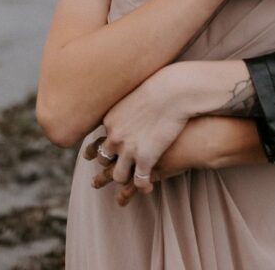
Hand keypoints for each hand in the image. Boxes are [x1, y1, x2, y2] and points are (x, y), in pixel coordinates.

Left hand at [83, 66, 189, 194]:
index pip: (100, 139)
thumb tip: (127, 106)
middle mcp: (115, 137)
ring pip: (118, 176)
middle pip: (104, 159)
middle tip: (116, 170)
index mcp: (110, 120)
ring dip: (126, 179)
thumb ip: (126, 105)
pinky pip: (139, 181)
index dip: (104, 147)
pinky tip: (149, 187)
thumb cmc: (160, 87)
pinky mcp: (146, 159)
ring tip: (133, 180)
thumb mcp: (134, 94)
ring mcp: (129, 150)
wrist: (174, 90)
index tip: (105, 152)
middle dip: (110, 165)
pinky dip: (143, 186)